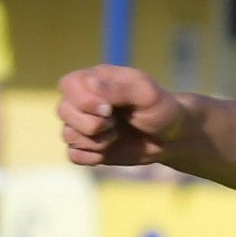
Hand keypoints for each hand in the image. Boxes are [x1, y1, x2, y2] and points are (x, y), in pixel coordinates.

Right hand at [58, 65, 191, 166]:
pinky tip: (108, 151)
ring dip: (94, 141)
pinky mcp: (90, 147)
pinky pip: (73, 155)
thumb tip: (89, 83)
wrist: (172, 138)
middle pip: (63, 111)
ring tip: (116, 135)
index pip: (68, 84)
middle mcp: (84, 101)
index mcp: (94, 80)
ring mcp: (85, 125)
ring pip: (67, 135)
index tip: (108, 108)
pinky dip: (91, 156)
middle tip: (114, 123)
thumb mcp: (146, 93)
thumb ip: (118, 89)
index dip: (83, 100)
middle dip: (90, 123)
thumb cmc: (161, 109)